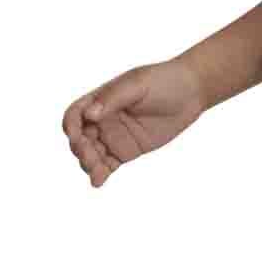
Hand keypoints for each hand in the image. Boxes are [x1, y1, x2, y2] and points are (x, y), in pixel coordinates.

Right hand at [60, 57, 205, 187]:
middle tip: (90, 157)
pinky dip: (101, 173)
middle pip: (81, 139)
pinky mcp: (126, 151)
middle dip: (81, 150)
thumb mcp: (136, 84)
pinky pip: (108, 164)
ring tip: (96, 172)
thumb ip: (112, 98)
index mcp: (99, 100)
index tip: (76, 136)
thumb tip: (89, 114)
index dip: (70, 126)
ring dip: (89, 164)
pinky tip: (98, 181)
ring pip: (92, 154)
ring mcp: (114, 136)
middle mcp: (102, 119)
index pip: (75, 115)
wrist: (190, 92)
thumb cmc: (162, 81)